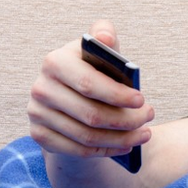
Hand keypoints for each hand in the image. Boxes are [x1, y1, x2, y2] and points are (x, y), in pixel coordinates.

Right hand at [28, 20, 154, 160]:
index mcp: (55, 62)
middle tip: (149, 118)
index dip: (117, 95)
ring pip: (86, 136)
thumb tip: (105, 36)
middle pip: (90, 115)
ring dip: (121, 139)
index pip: (88, 84)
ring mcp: (38, 114)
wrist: (68, 94)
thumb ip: (104, 37)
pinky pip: (77, 150)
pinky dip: (106, 150)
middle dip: (126, 120)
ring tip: (144, 134)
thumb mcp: (98, 51)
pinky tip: (126, 146)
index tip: (142, 100)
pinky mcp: (39, 135)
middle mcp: (41, 88)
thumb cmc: (92, 69)